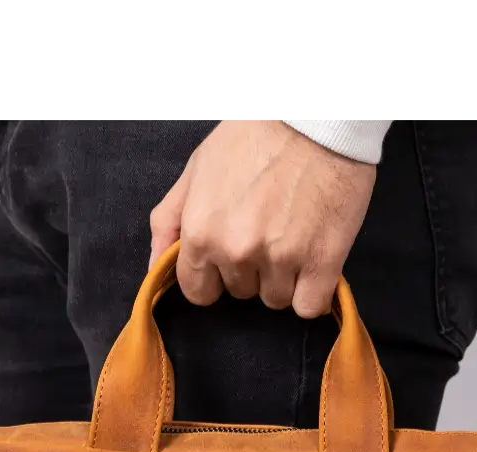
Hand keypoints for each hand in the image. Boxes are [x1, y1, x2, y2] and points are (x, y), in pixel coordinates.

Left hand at [149, 120, 375, 317]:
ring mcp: (280, 260)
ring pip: (276, 300)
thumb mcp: (198, 168)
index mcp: (201, 233)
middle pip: (241, 293)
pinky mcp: (322, 263)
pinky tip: (314, 259)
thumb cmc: (256, 136)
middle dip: (251, 269)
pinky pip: (309, 306)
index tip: (231, 255)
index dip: (215, 276)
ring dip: (284, 278)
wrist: (317, 118)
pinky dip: (313, 291)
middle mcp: (237, 251)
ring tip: (294, 234)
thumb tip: (155, 266)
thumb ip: (169, 220)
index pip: (199, 292)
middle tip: (268, 228)